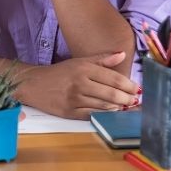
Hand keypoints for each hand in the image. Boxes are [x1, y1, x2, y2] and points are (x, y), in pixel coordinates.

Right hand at [18, 52, 139, 119]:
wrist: (33, 84)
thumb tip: (122, 55)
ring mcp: (74, 99)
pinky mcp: (69, 112)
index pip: (114, 78)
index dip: (129, 85)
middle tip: (135, 100)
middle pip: (112, 94)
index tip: (137, 89)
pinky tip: (111, 112)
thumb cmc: (58, 73)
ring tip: (127, 106)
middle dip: (127, 98)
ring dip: (119, 107)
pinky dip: (105, 115)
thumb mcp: (78, 62)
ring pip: (104, 106)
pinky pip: (93, 115)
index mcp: (83, 69)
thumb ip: (101, 59)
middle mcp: (79, 83)